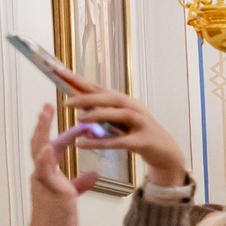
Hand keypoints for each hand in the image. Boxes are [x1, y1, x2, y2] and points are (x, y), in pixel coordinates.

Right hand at [24, 105, 96, 225]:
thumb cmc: (59, 217)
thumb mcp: (73, 195)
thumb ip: (80, 183)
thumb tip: (92, 174)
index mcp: (48, 172)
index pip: (54, 146)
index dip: (62, 133)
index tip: (73, 120)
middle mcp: (42, 172)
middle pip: (40, 141)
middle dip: (44, 123)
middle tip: (48, 105)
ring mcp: (43, 178)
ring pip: (39, 149)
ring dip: (42, 131)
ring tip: (45, 113)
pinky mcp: (47, 187)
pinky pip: (44, 170)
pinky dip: (45, 157)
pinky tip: (48, 145)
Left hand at [57, 80, 186, 187]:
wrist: (167, 152)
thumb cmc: (139, 134)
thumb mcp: (120, 120)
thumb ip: (101, 110)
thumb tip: (78, 101)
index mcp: (125, 102)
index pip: (99, 88)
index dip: (80, 80)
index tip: (59, 72)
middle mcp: (134, 108)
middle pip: (111, 98)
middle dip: (89, 98)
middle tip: (67, 102)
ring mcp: (141, 124)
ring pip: (120, 114)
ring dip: (99, 115)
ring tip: (79, 119)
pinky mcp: (143, 141)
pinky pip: (120, 141)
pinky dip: (100, 143)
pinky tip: (83, 144)